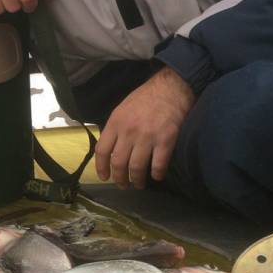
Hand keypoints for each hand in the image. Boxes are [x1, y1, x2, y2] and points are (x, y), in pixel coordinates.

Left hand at [95, 67, 195, 189]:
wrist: (171, 87)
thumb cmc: (146, 97)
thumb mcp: (122, 109)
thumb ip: (116, 128)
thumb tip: (111, 149)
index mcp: (115, 123)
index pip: (102, 151)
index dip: (101, 167)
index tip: (104, 177)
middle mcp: (128, 132)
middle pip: (118, 163)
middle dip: (119, 179)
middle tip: (123, 185)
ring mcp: (147, 137)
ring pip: (136, 168)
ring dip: (137, 180)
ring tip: (139, 184)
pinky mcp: (165, 140)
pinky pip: (158, 165)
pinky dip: (157, 174)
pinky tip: (157, 176)